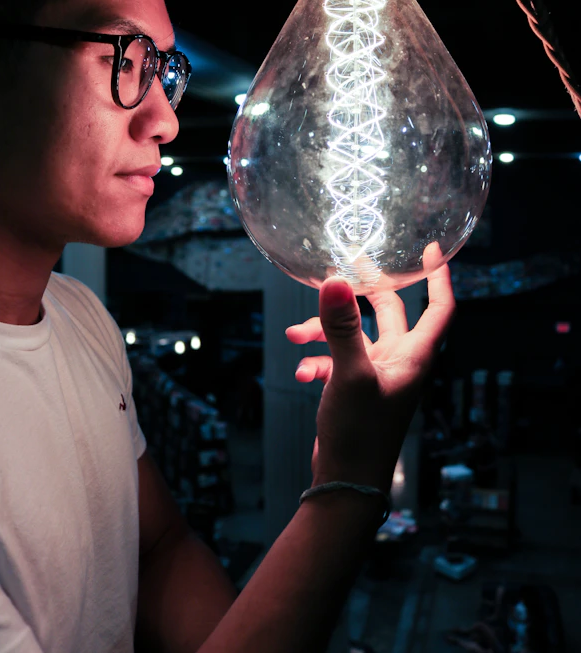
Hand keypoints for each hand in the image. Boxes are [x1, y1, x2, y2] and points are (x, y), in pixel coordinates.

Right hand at [286, 243, 454, 492]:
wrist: (345, 484)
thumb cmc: (360, 434)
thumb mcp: (350, 374)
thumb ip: (341, 327)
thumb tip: (335, 281)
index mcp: (413, 356)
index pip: (439, 308)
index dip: (438, 277)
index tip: (430, 251)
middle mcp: (400, 363)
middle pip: (390, 313)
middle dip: (366, 291)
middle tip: (346, 267)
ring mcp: (377, 376)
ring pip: (354, 336)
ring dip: (326, 331)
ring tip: (295, 334)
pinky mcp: (356, 391)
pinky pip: (337, 362)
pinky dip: (318, 361)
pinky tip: (301, 373)